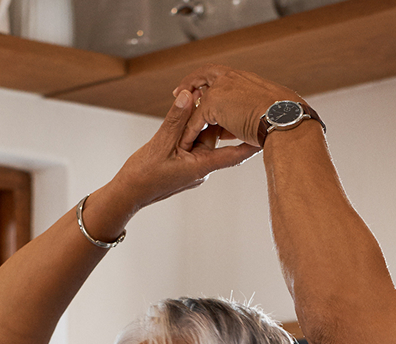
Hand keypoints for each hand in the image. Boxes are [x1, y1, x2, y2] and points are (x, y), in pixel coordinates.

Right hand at [111, 87, 257, 211]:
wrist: (128, 194)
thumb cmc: (143, 175)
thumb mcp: (160, 144)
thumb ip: (176, 119)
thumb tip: (189, 96)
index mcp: (200, 166)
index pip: (233, 155)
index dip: (251, 144)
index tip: (266, 132)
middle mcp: (201, 168)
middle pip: (217, 139)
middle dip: (222, 120)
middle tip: (233, 99)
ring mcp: (194, 167)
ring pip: (204, 138)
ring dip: (202, 122)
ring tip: (204, 100)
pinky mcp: (185, 165)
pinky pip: (194, 143)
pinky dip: (193, 130)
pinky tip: (188, 114)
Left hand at [171, 65, 301, 149]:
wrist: (286, 119)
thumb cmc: (286, 118)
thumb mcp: (268, 110)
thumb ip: (254, 111)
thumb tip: (258, 119)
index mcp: (245, 78)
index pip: (221, 74)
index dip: (210, 81)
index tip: (201, 90)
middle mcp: (231, 77)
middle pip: (203, 74)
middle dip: (189, 84)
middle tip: (178, 93)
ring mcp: (221, 88)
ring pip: (197, 99)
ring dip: (188, 112)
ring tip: (181, 124)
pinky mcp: (214, 103)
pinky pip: (195, 120)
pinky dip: (190, 132)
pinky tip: (185, 142)